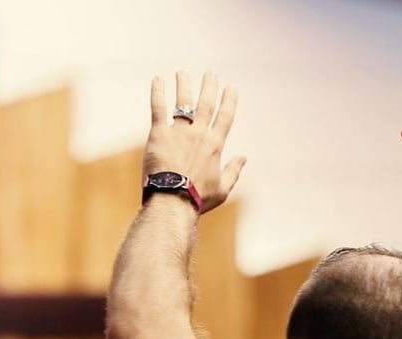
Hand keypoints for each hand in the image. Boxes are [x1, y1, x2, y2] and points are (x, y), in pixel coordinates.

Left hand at [144, 71, 245, 213]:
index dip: (229, 100)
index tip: (231, 88)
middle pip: (206, 104)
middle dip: (210, 87)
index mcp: (215, 145)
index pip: (225, 117)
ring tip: (182, 73)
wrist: (173, 201)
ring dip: (184, 85)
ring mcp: (179, 132)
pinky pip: (158, 108)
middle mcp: (199, 134)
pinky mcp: (159, 134)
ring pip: (183, 102)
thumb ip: (234, 170)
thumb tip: (244, 157)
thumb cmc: (198, 198)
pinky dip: (158, 92)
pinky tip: (157, 79)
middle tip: (211, 73)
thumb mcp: (223, 188)